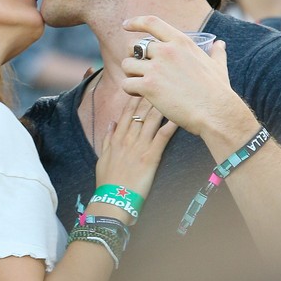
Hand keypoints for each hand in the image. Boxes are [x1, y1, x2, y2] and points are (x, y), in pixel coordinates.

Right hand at [94, 94, 175, 209]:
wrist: (113, 200)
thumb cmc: (107, 182)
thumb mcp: (102, 158)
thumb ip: (107, 139)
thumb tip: (111, 123)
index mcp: (116, 139)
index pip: (126, 113)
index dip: (134, 98)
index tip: (141, 86)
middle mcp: (127, 139)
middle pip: (140, 112)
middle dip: (150, 95)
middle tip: (161, 81)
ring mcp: (139, 147)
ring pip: (151, 121)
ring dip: (161, 105)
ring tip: (171, 92)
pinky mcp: (150, 157)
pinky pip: (162, 138)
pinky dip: (170, 126)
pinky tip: (178, 116)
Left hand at [121, 16, 237, 137]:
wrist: (215, 111)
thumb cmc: (218, 91)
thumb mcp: (218, 66)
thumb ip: (216, 53)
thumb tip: (220, 44)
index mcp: (181, 42)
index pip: (152, 23)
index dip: (136, 22)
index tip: (125, 25)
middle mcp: (166, 51)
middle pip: (133, 46)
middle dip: (132, 57)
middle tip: (139, 70)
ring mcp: (156, 68)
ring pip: (127, 64)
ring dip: (130, 74)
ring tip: (140, 85)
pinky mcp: (149, 86)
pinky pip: (127, 83)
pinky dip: (130, 89)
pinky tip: (140, 95)